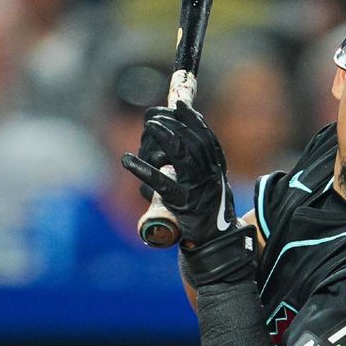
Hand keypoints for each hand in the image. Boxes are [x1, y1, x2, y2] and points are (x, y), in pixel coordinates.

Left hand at [122, 100, 255, 284]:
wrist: (214, 241)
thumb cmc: (204, 208)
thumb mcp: (205, 180)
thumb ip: (194, 159)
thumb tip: (177, 130)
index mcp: (217, 167)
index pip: (206, 136)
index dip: (192, 119)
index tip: (179, 104)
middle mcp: (211, 174)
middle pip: (193, 141)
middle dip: (175, 123)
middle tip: (154, 116)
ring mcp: (198, 188)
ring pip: (182, 154)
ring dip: (164, 136)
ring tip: (149, 126)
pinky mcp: (183, 204)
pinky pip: (162, 183)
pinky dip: (144, 170)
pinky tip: (128, 160)